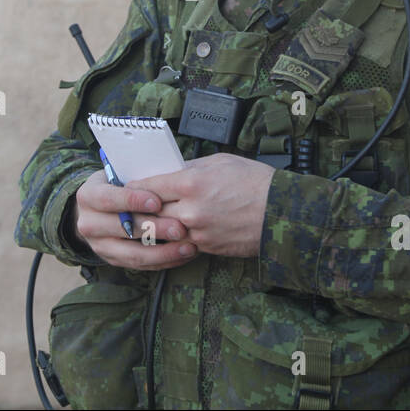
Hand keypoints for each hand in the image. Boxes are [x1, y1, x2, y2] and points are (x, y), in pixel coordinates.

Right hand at [70, 169, 197, 270]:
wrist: (98, 208)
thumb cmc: (118, 184)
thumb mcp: (120, 175)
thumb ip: (139, 178)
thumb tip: (171, 175)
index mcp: (88, 196)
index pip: (108, 199)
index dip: (132, 200)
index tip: (157, 201)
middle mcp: (88, 223)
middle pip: (123, 228)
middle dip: (154, 229)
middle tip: (180, 228)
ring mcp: (99, 246)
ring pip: (133, 254)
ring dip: (163, 252)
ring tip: (188, 247)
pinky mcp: (113, 260)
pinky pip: (141, 265)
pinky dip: (164, 261)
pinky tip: (183, 255)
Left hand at [126, 153, 273, 258]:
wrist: (281, 211)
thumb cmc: (254, 181)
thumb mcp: (219, 162)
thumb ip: (189, 168)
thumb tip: (169, 172)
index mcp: (190, 183)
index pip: (146, 187)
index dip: (133, 188)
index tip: (127, 188)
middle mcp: (189, 210)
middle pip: (148, 214)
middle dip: (138, 211)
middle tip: (128, 208)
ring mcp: (197, 233)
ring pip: (162, 233)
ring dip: (154, 228)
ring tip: (148, 222)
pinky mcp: (207, 248)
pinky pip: (181, 244)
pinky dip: (175, 238)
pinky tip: (174, 231)